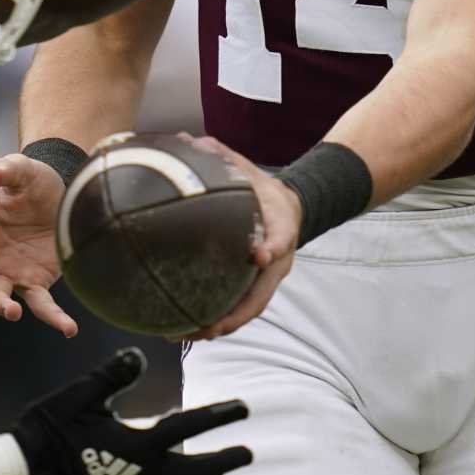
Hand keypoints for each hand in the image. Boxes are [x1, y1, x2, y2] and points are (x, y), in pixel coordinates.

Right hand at [0, 153, 76, 336]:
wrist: (61, 193)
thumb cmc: (33, 180)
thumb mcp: (22, 169)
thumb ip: (6, 169)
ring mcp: (9, 271)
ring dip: (3, 307)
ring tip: (13, 312)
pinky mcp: (35, 282)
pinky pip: (41, 304)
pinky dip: (54, 318)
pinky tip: (69, 328)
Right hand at [11, 347, 250, 474]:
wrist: (22, 470)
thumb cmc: (49, 429)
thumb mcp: (80, 396)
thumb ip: (111, 376)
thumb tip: (139, 355)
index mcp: (135, 447)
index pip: (184, 427)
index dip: (216, 415)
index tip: (244, 408)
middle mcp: (137, 468)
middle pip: (189, 469)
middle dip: (219, 461)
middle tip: (248, 455)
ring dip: (199, 473)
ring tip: (221, 474)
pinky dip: (174, 473)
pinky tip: (171, 466)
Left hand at [180, 135, 299, 342]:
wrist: (292, 208)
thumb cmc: (265, 191)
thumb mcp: (249, 170)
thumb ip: (222, 157)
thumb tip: (186, 139)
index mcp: (281, 228)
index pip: (281, 238)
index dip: (271, 247)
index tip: (258, 255)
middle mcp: (277, 261)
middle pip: (260, 296)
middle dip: (232, 315)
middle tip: (203, 326)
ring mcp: (268, 278)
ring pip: (246, 311)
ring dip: (216, 327)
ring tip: (182, 334)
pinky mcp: (256, 287)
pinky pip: (236, 309)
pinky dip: (212, 320)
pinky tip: (183, 326)